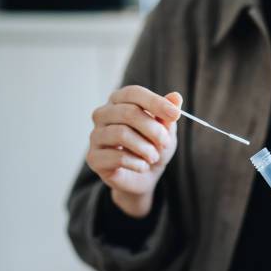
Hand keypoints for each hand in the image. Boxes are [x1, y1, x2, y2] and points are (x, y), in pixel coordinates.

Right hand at [87, 86, 181, 216]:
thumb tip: (176, 97)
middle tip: (166, 143)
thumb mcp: (165, 131)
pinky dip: (138, 163)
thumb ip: (167, 115)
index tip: (175, 115)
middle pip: (128, 113)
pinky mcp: (94, 158)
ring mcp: (95, 136)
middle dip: (153, 130)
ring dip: (146, 148)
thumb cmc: (152, 147)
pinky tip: (143, 166)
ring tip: (154, 157)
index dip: (155, 102)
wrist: (144, 177)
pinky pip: (118, 157)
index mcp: (119, 101)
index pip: (133, 93)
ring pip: (121, 134)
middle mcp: (103, 114)